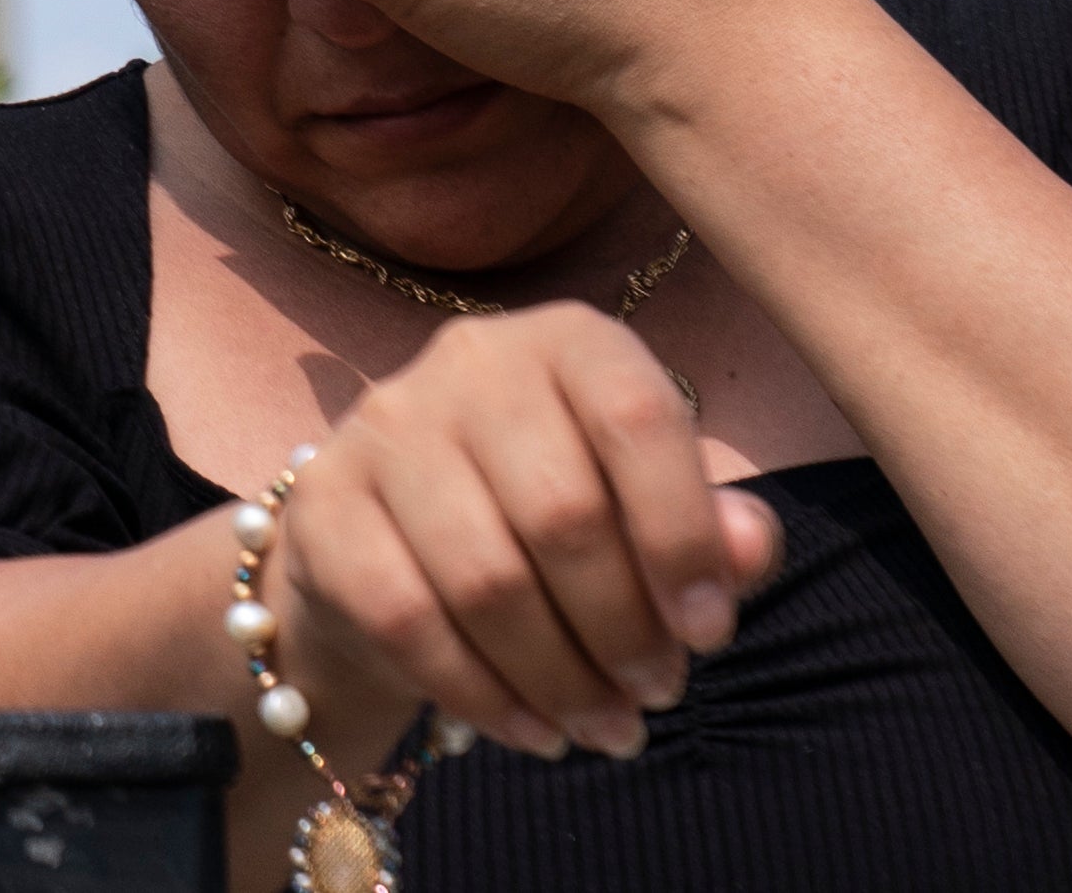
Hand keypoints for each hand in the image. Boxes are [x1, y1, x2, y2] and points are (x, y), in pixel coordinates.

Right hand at [260, 302, 781, 761]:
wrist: (396, 538)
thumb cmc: (557, 515)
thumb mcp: (649, 508)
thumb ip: (713, 526)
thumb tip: (749, 545)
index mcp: (565, 340)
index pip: (636, 417)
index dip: (683, 536)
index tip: (711, 634)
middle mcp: (467, 361)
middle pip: (561, 512)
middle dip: (624, 630)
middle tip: (656, 695)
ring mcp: (381, 426)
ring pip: (485, 578)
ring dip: (561, 679)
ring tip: (607, 729)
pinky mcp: (322, 504)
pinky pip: (408, 619)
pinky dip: (485, 696)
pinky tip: (534, 731)